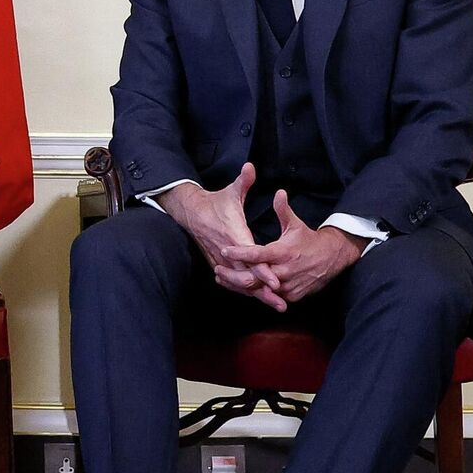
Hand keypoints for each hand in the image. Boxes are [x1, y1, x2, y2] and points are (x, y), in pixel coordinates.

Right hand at [159, 163, 279, 307]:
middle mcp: (227, 251)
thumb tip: (251, 166)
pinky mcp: (218, 263)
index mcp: (233, 235)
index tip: (276, 281)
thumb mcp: (230, 192)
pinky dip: (245, 291)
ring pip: (240, 284)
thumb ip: (243, 181)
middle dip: (264, 292)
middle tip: (282, 303)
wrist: (191, 212)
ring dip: (257, 295)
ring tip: (276, 305)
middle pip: (247, 277)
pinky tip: (258, 297)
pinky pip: (233, 282)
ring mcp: (221, 259)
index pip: (250, 257)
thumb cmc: (215, 203)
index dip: (263, 270)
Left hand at [219, 191, 363, 307]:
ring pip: (260, 289)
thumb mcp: (296, 225)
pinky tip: (238, 287)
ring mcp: (289, 285)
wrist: (333, 258)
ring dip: (240, 285)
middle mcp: (286, 271)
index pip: (258, 254)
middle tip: (217, 268)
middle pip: (255, 277)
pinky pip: (270, 296)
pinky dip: (254, 292)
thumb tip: (279, 192)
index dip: (241, 253)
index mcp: (284, 252)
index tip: (225, 250)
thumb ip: (283, 210)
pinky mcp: (293, 295)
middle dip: (234, 274)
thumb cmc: (309, 240)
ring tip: (221, 278)